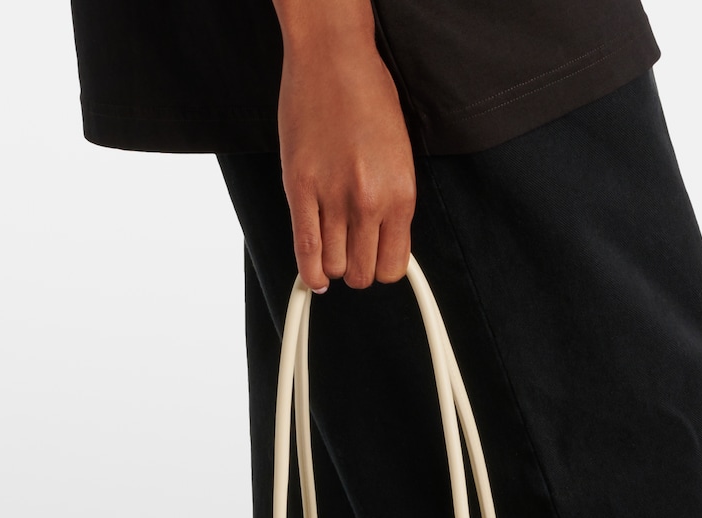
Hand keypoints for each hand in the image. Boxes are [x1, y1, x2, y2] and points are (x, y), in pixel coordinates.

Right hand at [276, 10, 415, 291]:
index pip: (393, 266)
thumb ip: (392, 203)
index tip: (373, 259)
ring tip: (331, 247)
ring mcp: (333, 197)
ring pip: (334, 267)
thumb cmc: (368, 98)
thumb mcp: (399, 157)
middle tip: (350, 252)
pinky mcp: (300, 188)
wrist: (334, 58)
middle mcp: (369, 201)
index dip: (381, 267)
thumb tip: (384, 241)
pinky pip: (305, 249)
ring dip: (332, 265)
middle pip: (362, 274)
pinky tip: (312, 275)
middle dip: (356, 268)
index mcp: (401, 195)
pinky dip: (309, 271)